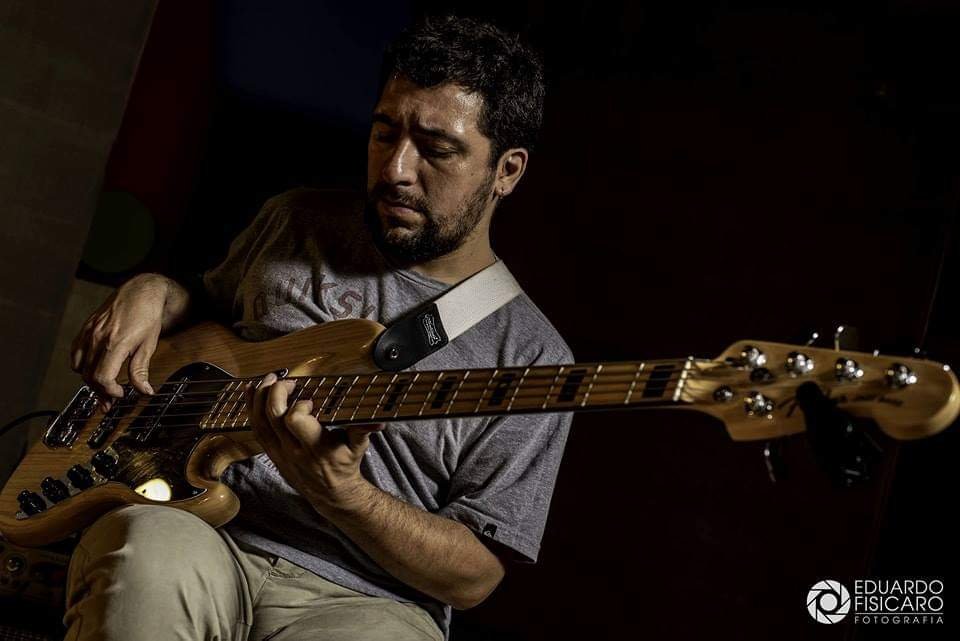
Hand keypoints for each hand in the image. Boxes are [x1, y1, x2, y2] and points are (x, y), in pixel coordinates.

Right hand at [70, 274, 172, 409]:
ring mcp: (89, 332)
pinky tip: (92, 369)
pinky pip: (75, 352)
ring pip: (80, 366)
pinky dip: (80, 365)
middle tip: (111, 399)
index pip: (102, 377)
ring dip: (90, 380)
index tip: (121, 394)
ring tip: (102, 388)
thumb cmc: (147, 316)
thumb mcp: (149, 345)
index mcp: (115, 343)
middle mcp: (98, 338)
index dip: (110, 391)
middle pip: (89, 375)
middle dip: (100, 390)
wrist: (141, 291)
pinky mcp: (86, 328)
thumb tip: (144, 391)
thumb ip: (141, 370)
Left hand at [244, 373, 384, 511]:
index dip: (299, 405)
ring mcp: (280, 452)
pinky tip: (251, 392)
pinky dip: (251, 408)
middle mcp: (294, 450)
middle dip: (276, 393)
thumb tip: (378, 421)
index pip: (295, 420)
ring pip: (260, 422)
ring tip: (268, 380)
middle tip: (286, 382)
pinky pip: (256, 429)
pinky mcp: (272, 452)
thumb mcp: (357, 447)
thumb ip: (364, 430)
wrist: (331, 493)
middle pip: (273, 416)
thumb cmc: (344, 465)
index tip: (310, 400)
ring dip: (259, 397)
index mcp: (315, 447)